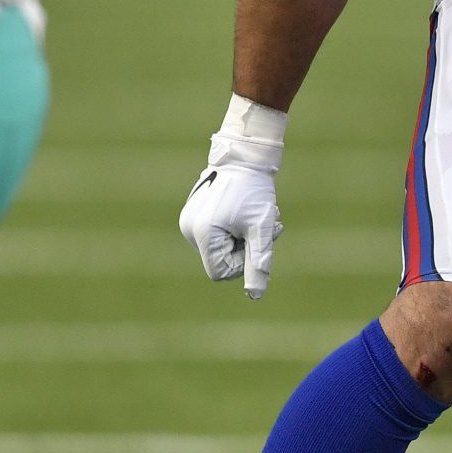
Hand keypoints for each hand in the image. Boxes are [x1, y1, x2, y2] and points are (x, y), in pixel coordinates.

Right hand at [180, 95, 286, 297]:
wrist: (244, 156)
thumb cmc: (254, 191)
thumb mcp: (261, 228)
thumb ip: (258, 262)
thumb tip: (255, 295)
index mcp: (203, 233)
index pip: (222, 272)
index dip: (243, 261)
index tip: (255, 238)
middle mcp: (189, 229)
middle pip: (222, 260)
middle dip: (246, 245)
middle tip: (262, 222)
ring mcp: (188, 221)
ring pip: (220, 247)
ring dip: (243, 236)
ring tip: (255, 214)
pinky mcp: (193, 214)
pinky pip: (215, 234)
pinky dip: (233, 228)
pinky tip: (244, 210)